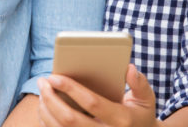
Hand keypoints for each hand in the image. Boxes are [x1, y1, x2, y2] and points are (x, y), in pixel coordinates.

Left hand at [37, 64, 158, 126]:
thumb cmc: (139, 115)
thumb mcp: (145, 100)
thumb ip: (140, 84)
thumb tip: (129, 67)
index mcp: (122, 121)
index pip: (93, 103)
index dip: (71, 89)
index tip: (54, 76)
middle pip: (70, 120)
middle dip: (51, 98)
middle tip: (42, 81)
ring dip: (46, 111)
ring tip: (42, 93)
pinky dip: (48, 123)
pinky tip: (44, 109)